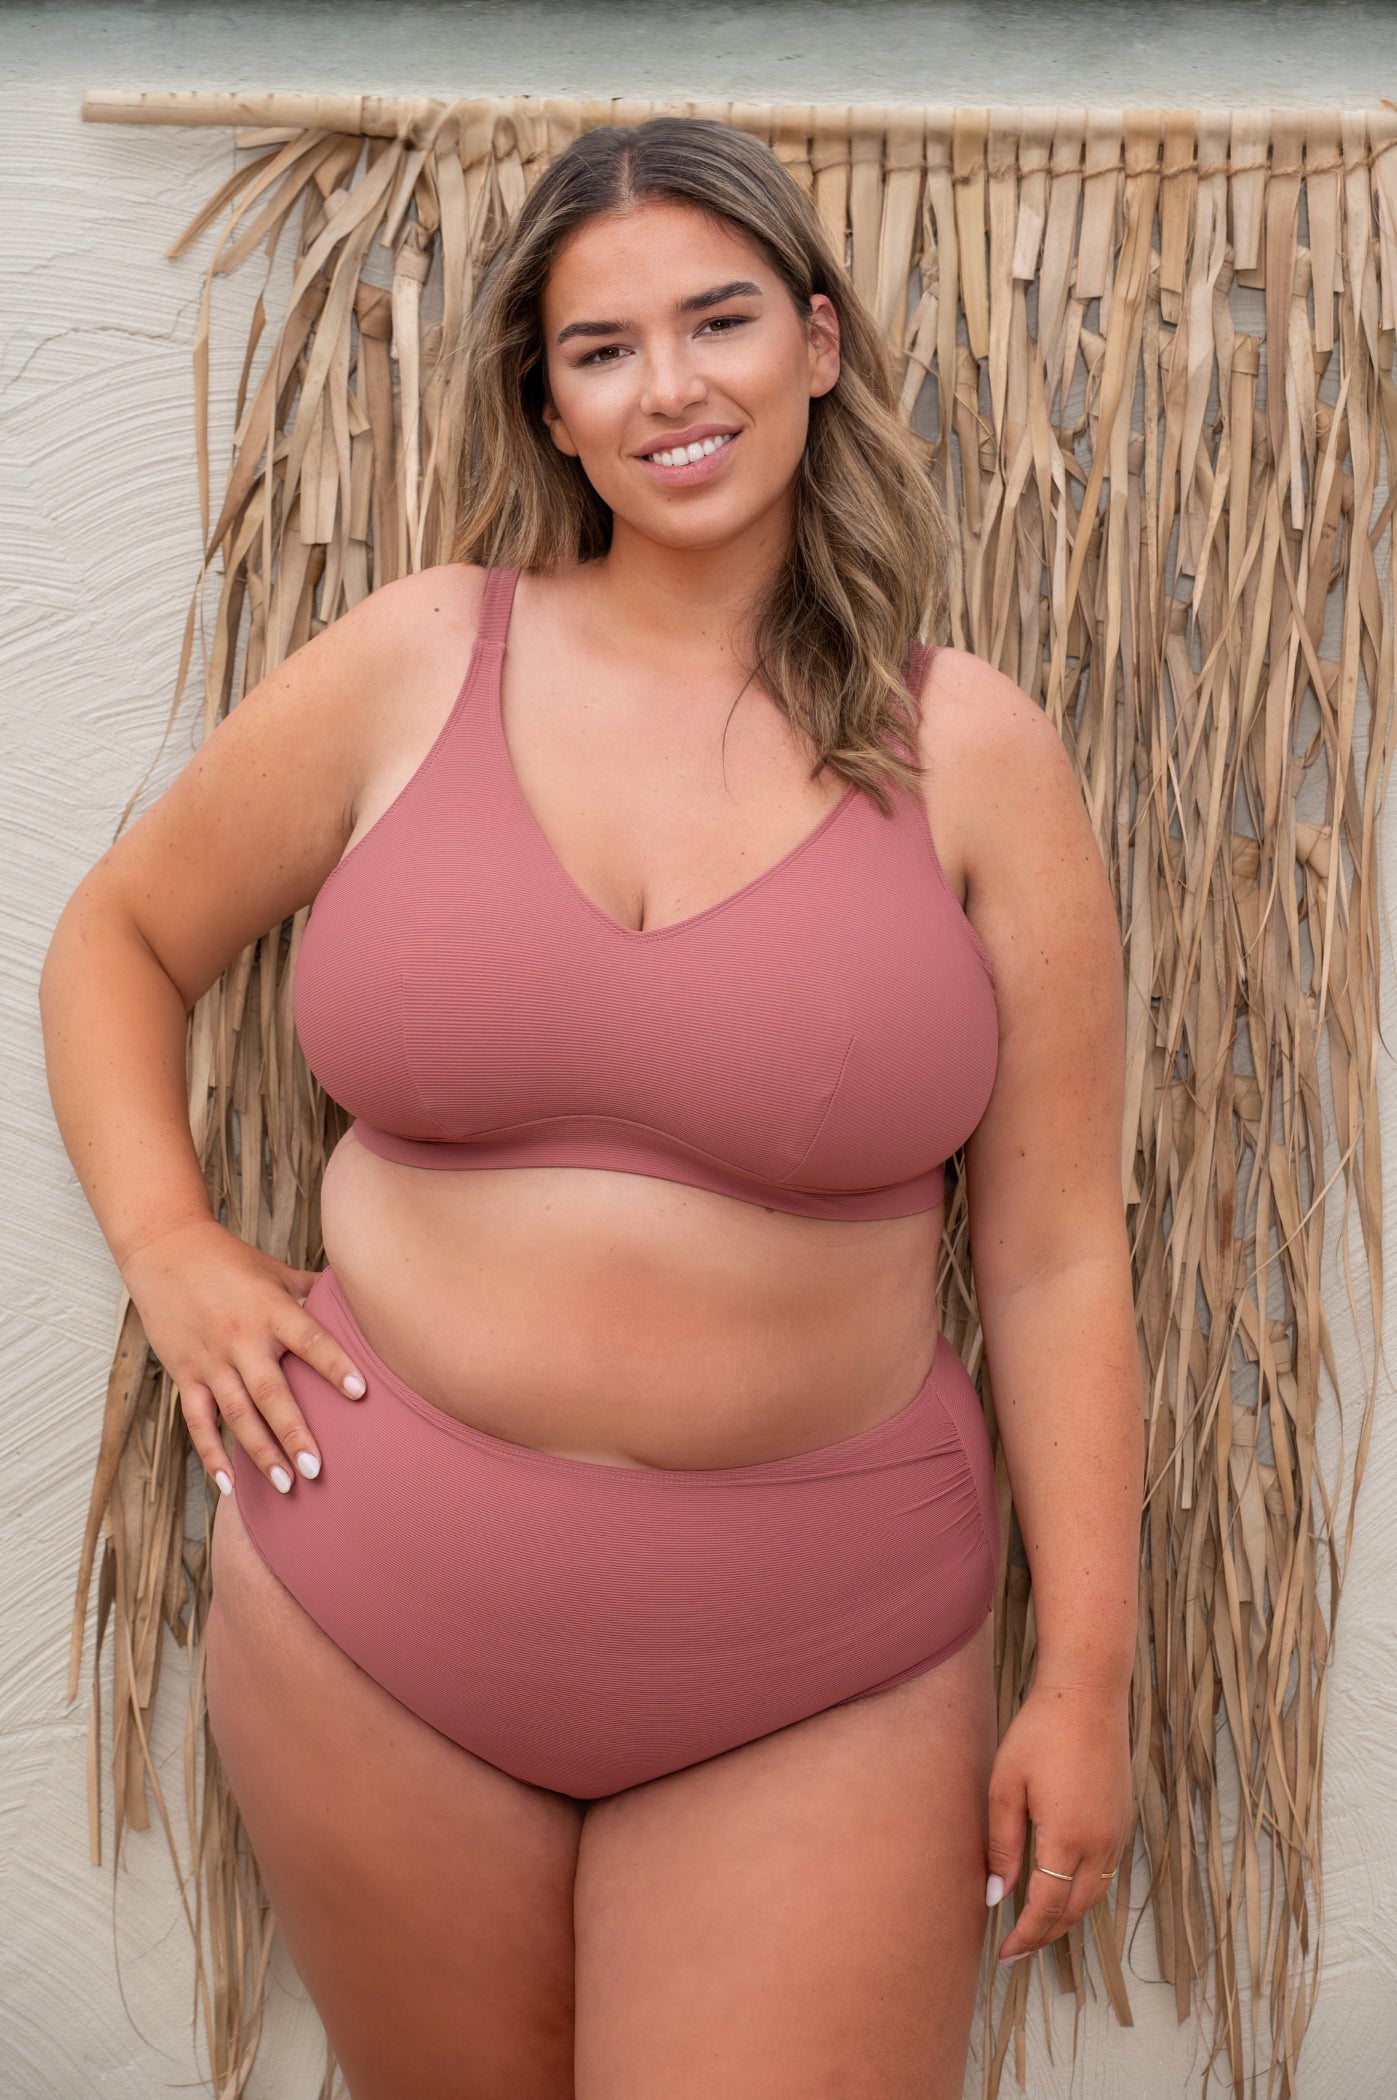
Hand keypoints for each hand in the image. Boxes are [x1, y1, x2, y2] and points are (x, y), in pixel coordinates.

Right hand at [118, 1218, 366, 1497]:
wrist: (164, 1249)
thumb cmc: (229, 1259)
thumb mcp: (276, 1269)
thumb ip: (313, 1290)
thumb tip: (360, 1296)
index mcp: (270, 1309)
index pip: (309, 1339)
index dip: (335, 1364)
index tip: (360, 1392)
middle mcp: (241, 1337)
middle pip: (270, 1391)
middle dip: (294, 1432)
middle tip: (317, 1469)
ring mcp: (210, 1359)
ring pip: (237, 1414)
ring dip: (260, 1452)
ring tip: (285, 1485)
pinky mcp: (184, 1373)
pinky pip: (197, 1420)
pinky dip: (211, 1453)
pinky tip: (229, 1484)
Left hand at [984, 1675, 1130, 1963]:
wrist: (1087, 1695)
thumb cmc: (1039, 1734)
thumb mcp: (1005, 1787)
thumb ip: (1002, 1846)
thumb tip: (995, 1897)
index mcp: (1067, 1840)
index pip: (1046, 1910)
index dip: (1024, 1937)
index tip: (1003, 1955)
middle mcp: (1100, 1845)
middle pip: (1074, 1912)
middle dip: (1045, 1936)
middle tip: (1016, 1949)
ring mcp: (1117, 1832)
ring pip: (1094, 1896)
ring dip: (1066, 1917)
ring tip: (1036, 1927)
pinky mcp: (1123, 1818)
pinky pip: (1106, 1873)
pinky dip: (1084, 1892)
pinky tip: (1063, 1888)